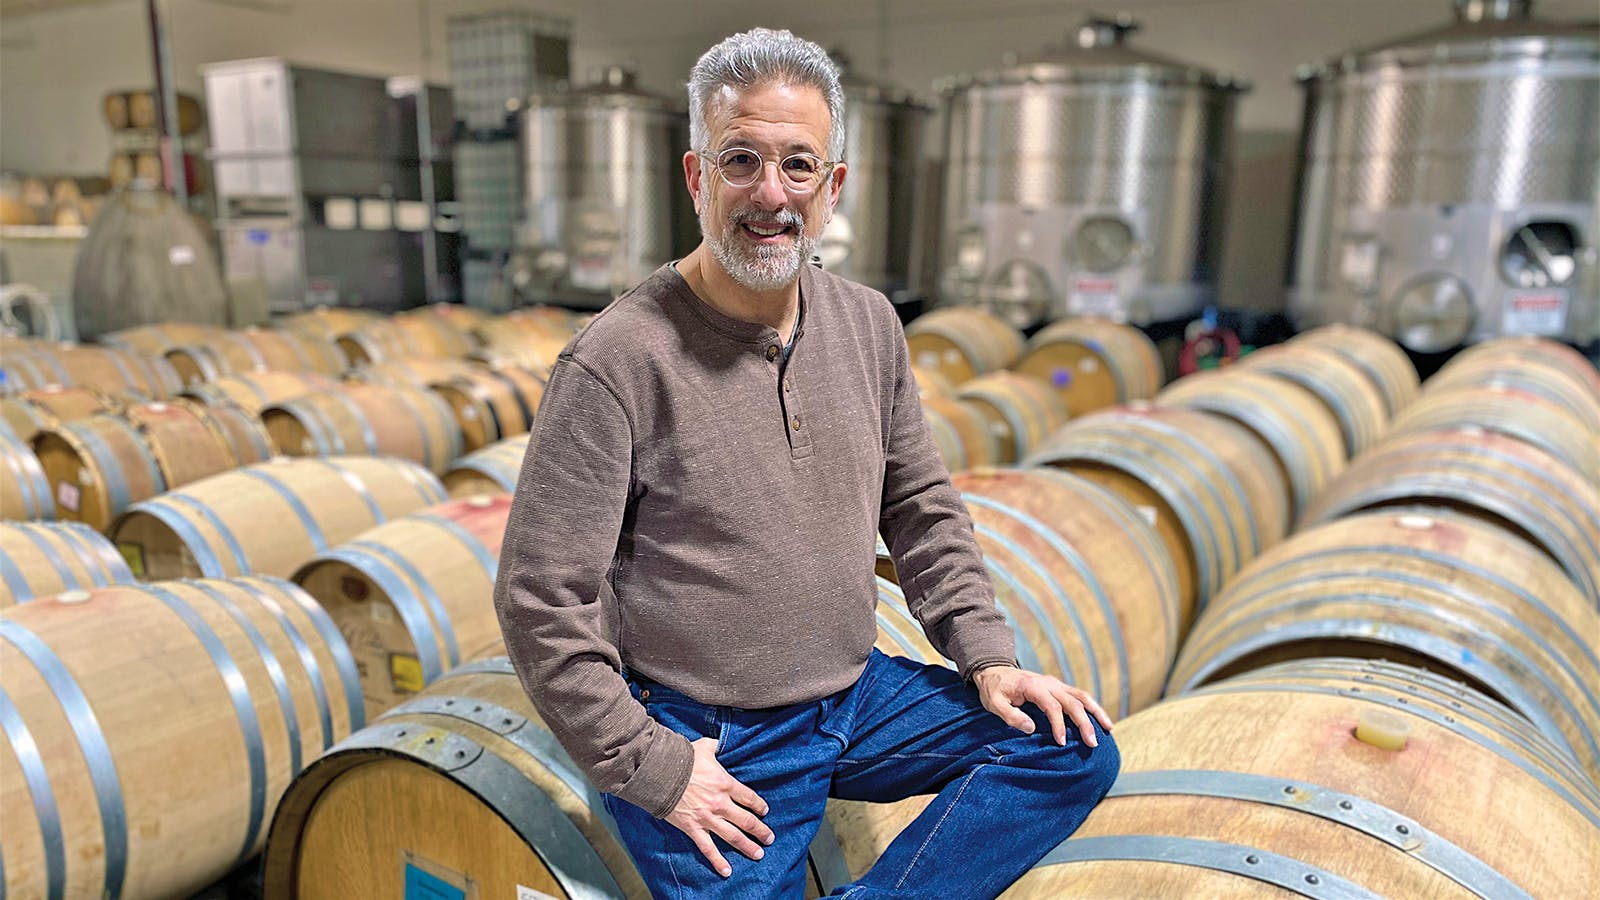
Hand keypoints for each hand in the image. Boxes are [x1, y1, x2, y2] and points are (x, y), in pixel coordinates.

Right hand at [664, 737, 773, 876]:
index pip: (750, 798)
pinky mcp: (693, 828)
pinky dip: (718, 861)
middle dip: (760, 831)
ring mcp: (707, 818)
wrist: (660, 772)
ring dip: (747, 846)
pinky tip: (727, 871)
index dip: (760, 806)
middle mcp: (720, 803)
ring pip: (733, 836)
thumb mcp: (704, 747)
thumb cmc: (682, 758)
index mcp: (725, 783)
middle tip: (769, 838)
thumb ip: (716, 747)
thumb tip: (720, 742)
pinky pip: (708, 848)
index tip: (765, 811)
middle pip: (746, 820)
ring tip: (758, 854)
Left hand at [973, 665, 1113, 747]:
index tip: (1061, 743)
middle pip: (1072, 701)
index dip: (1059, 725)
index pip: (1052, 706)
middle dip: (1084, 722)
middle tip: (1092, 743)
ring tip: (1108, 729)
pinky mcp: (1058, 687)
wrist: (994, 670)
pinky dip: (1091, 707)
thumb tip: (1031, 728)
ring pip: (1081, 696)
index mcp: (1033, 686)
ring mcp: (1055, 683)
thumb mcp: (994, 703)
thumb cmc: (994, 689)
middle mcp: (1048, 682)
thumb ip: (1011, 716)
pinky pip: (1079, 696)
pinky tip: (1099, 720)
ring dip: (1096, 712)